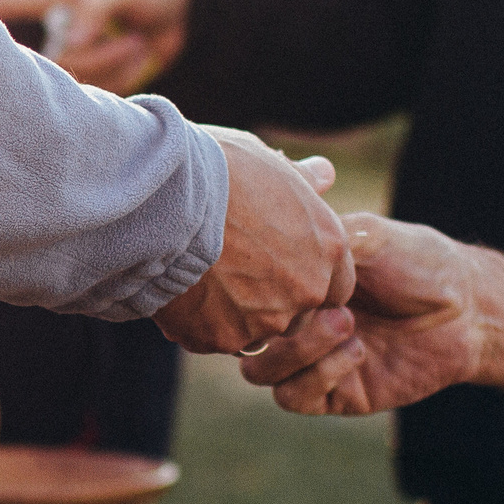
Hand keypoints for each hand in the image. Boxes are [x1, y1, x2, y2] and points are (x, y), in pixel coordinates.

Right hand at [0, 0, 190, 93]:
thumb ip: (97, 8)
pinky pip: (100, 93)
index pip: (11, 4)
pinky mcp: (92, 83)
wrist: (180, 19)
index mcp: (56, 2)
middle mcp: (59, 34)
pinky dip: (127, 75)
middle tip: (133, 39)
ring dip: (119, 63)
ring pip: (80, 80)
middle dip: (99, 57)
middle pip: (54, 61)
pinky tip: (139, 55)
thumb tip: (71, 40)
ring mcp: (74, 60)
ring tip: (139, 42)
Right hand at [152, 130, 351, 353]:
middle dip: (273, 301)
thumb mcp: (272, 165)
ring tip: (203, 278)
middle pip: (297, 315)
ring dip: (235, 313)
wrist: (167, 198)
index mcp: (329, 249)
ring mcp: (266, 320)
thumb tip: (324, 174)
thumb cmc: (221, 170)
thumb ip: (303, 181)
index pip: (336, 288)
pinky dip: (199, 322)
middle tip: (235, 270)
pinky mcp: (223, 338)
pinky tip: (181, 291)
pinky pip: (213, 337)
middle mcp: (306, 291)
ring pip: (255, 330)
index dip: (305, 277)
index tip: (277, 264)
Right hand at [238, 215, 486, 412]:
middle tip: (317, 300)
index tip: (273, 268)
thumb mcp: (367, 236)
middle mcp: (291, 322)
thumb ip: (319, 235)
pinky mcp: (332, 393)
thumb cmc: (419, 264)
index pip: (240, 291)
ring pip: (259, 371)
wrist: (467, 309)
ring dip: (296, 349)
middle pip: (238, 335)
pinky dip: (320, 373)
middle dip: (266, 319)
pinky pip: (294, 396)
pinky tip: (358, 350)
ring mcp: (309, 360)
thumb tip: (275, 232)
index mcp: (289, 284)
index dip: (244, 285)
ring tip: (345, 323)